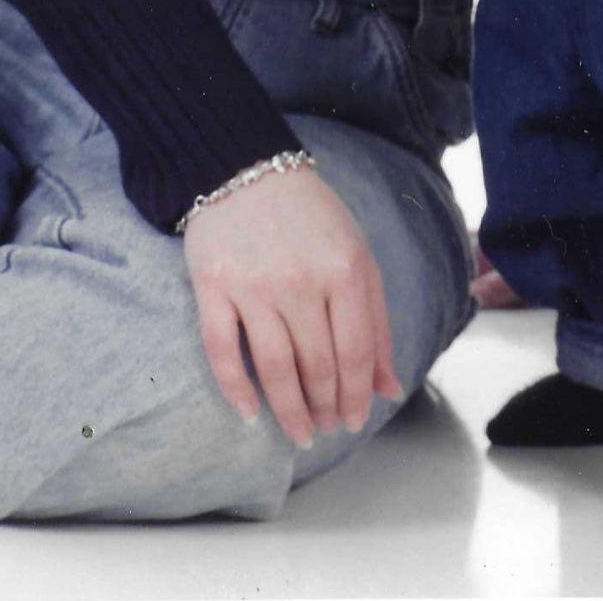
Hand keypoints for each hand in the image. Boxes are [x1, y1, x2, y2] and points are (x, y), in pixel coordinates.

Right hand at [184, 165, 399, 447]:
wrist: (245, 169)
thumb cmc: (311, 217)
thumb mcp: (356, 256)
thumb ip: (375, 321)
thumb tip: (389, 388)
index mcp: (345, 269)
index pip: (356, 351)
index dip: (357, 395)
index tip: (354, 420)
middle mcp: (301, 280)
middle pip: (317, 365)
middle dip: (326, 407)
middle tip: (326, 430)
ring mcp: (254, 286)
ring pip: (274, 367)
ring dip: (289, 410)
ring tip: (300, 433)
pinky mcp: (213, 288)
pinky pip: (223, 351)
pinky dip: (236, 389)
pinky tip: (250, 414)